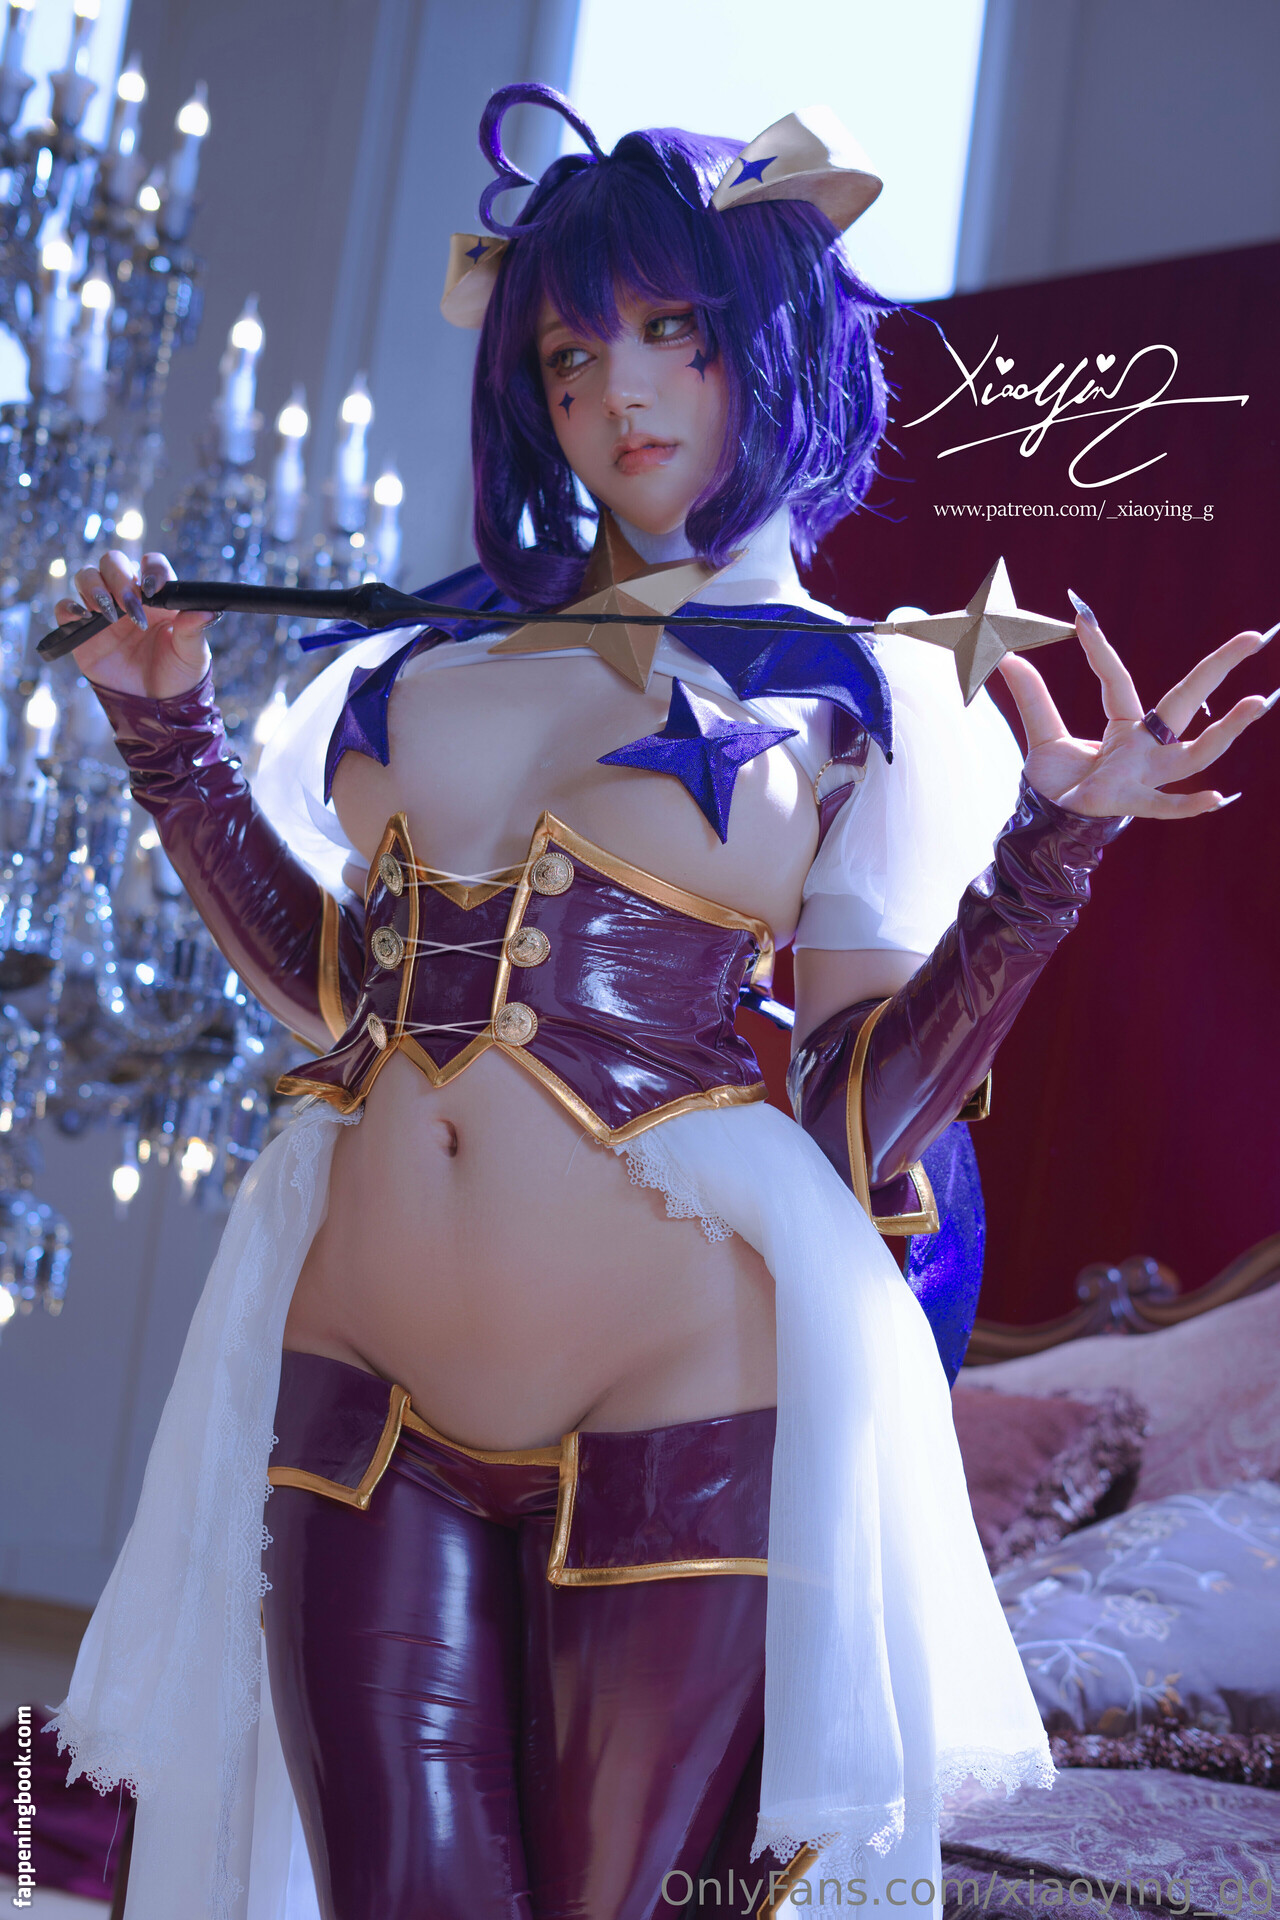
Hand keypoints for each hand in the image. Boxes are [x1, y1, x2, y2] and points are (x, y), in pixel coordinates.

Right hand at [55, 550, 216, 699]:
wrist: (157, 707)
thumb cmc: (178, 675)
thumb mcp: (192, 655)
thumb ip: (194, 631)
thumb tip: (206, 611)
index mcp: (157, 596)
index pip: (151, 564)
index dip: (151, 570)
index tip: (153, 591)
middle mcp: (128, 597)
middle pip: (113, 562)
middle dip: (119, 577)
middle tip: (129, 605)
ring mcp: (104, 612)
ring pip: (87, 576)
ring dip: (95, 587)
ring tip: (109, 613)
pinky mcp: (82, 632)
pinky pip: (65, 608)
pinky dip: (69, 608)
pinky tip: (84, 619)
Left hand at [996, 600, 1272, 818]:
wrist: (1047, 825)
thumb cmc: (1058, 784)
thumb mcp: (1043, 735)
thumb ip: (1032, 698)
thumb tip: (1005, 656)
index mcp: (1125, 726)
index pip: (1116, 679)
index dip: (1098, 649)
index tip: (1080, 616)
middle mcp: (1144, 747)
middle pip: (1185, 701)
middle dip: (1218, 668)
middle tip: (1253, 637)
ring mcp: (1144, 775)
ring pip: (1194, 753)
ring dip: (1226, 731)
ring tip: (1256, 701)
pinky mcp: (1130, 803)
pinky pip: (1166, 806)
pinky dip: (1189, 805)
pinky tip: (1215, 798)